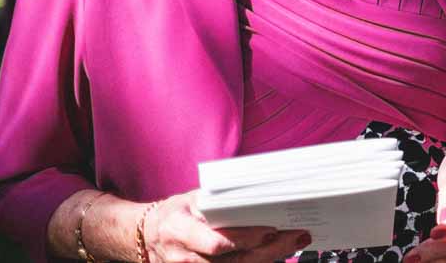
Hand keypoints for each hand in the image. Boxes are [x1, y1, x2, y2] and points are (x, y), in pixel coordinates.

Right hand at [145, 191, 309, 261]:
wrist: (147, 236)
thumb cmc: (174, 213)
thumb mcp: (190, 199)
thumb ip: (217, 199)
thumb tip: (254, 190)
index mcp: (180, 231)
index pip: (216, 243)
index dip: (244, 239)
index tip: (270, 230)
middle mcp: (185, 257)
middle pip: (234, 260)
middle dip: (270, 249)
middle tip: (298, 236)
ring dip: (269, 257)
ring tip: (295, 242)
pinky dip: (257, 261)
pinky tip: (277, 252)